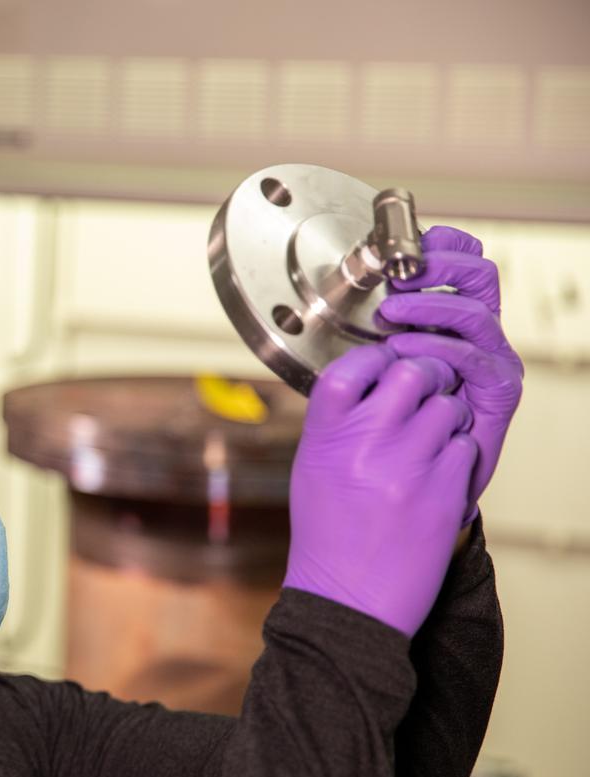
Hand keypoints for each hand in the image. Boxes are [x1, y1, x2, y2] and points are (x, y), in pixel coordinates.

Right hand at [285, 346, 478, 635]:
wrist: (348, 599)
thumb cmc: (327, 535)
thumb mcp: (312, 471)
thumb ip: (338, 425)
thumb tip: (371, 380)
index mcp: (323, 437)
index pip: (351, 367)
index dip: (374, 359)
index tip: (383, 367)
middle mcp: (363, 445)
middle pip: (412, 373)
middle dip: (425, 378)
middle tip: (424, 393)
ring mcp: (407, 467)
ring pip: (448, 408)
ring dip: (446, 417)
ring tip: (429, 442)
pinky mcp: (444, 492)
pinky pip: (466, 446)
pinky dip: (458, 455)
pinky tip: (437, 476)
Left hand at [378, 225, 523, 519]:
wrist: (412, 486)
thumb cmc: (387, 425)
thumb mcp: (369, 369)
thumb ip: (366, 333)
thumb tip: (331, 295)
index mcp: (451, 318)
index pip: (462, 261)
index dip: (442, 242)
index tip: (407, 237)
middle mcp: (477, 334)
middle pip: (478, 274)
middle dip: (440, 264)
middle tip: (398, 271)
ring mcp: (490, 361)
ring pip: (476, 311)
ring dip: (430, 304)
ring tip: (391, 311)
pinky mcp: (498, 393)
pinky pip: (474, 358)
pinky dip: (437, 346)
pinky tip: (403, 347)